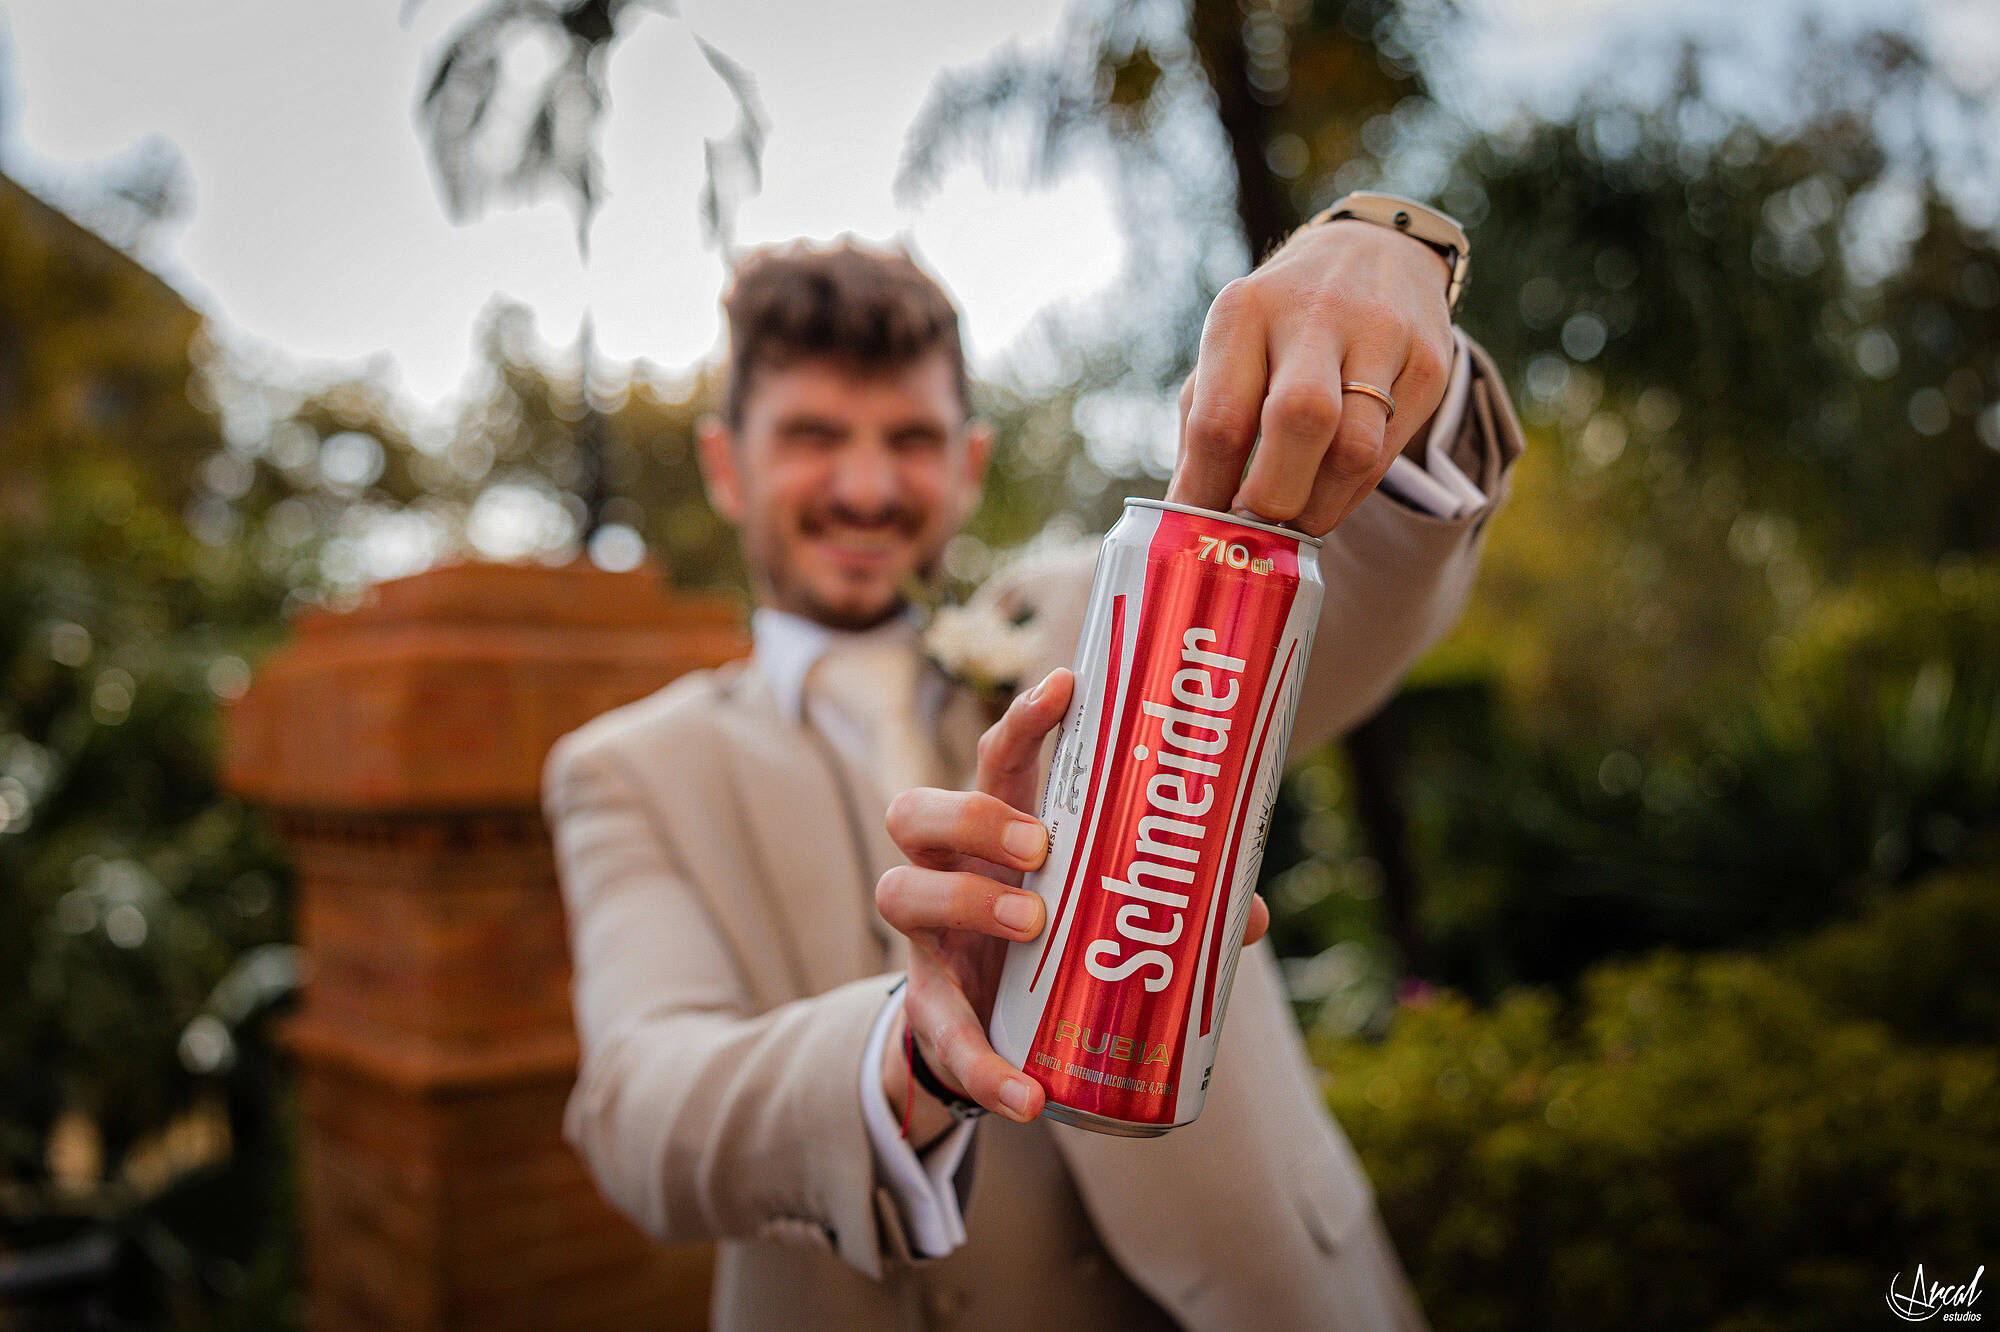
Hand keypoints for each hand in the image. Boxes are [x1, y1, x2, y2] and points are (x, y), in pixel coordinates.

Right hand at [877, 666, 1269, 1138]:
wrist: (997, 1028)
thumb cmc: (1059, 934)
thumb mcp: (1108, 908)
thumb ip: (1175, 905)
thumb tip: (1248, 912)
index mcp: (998, 827)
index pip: (997, 756)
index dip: (1025, 719)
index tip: (1067, 684)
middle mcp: (946, 867)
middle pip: (915, 809)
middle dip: (972, 815)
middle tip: (1040, 844)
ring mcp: (926, 934)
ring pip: (900, 891)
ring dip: (967, 902)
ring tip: (1034, 923)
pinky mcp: (928, 1004)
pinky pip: (942, 1032)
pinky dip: (986, 1066)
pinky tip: (1028, 1095)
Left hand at [1168, 218, 1455, 536]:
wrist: (1375, 251)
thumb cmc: (1280, 326)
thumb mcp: (1231, 352)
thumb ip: (1205, 430)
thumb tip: (1185, 520)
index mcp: (1245, 312)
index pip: (1221, 420)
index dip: (1208, 494)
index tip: (1201, 535)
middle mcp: (1314, 313)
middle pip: (1298, 422)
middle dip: (1272, 499)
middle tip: (1257, 528)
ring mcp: (1381, 334)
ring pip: (1354, 450)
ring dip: (1318, 508)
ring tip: (1296, 519)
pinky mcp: (1430, 362)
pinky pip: (1387, 453)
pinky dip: (1352, 491)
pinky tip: (1330, 490)